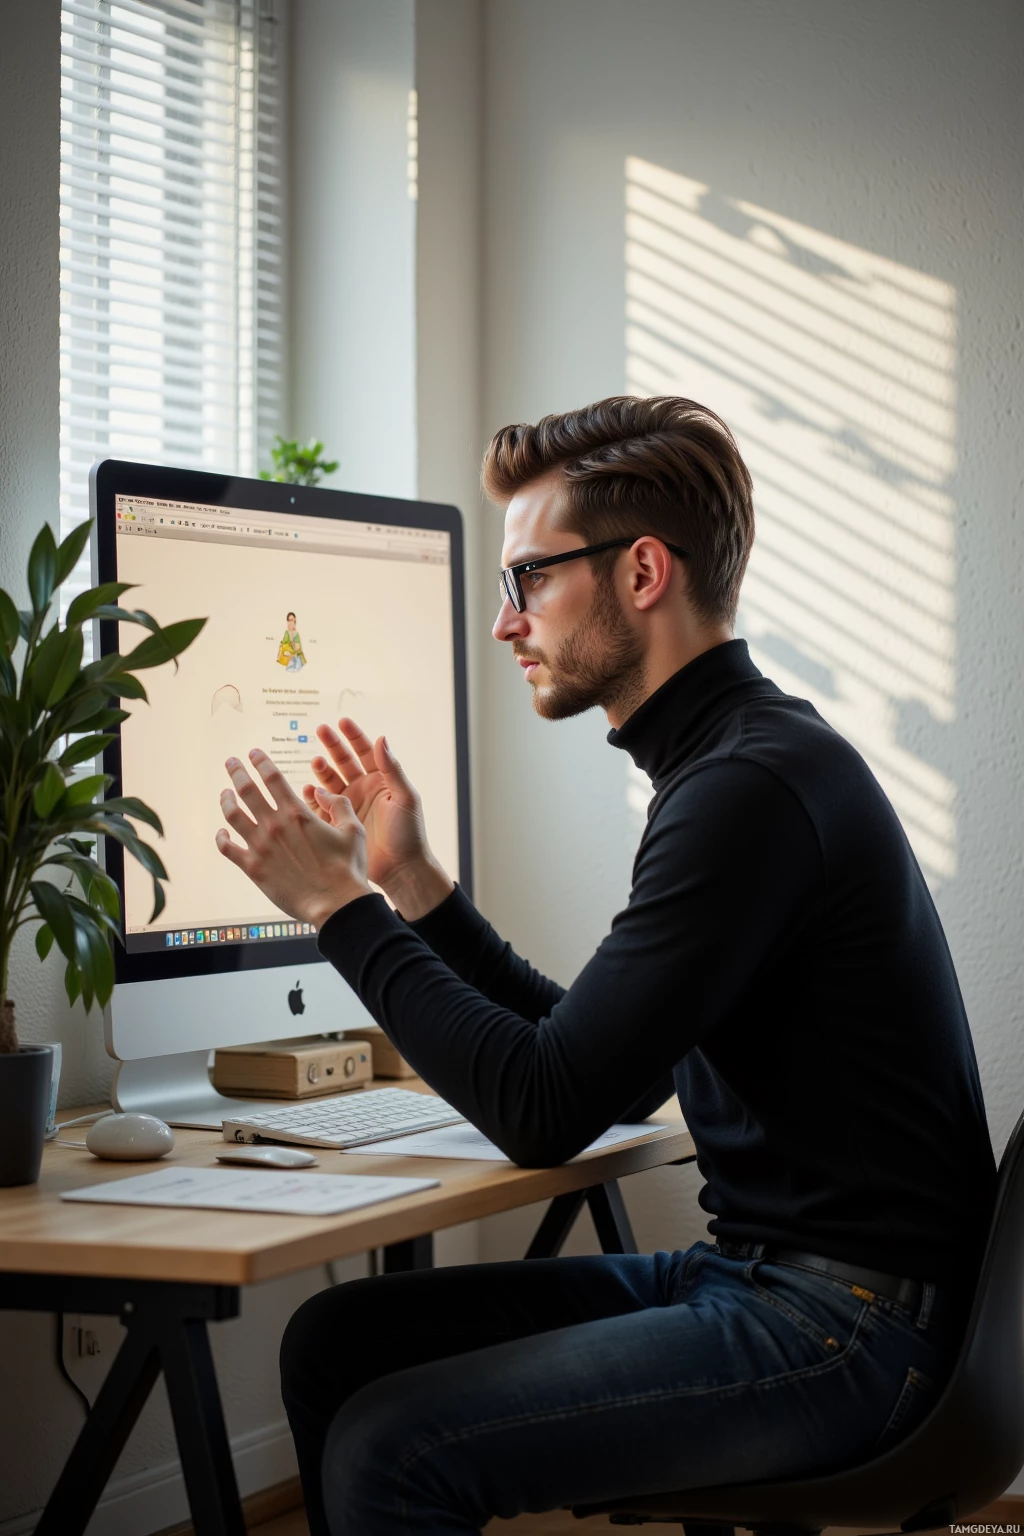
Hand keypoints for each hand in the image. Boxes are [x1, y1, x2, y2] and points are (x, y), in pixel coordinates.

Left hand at [215, 749, 370, 928]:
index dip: (261, 762)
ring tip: (224, 793)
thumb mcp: (353, 831)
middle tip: (231, 762)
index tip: (254, 754)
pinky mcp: (253, 868)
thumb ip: (339, 806)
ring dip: (226, 800)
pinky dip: (221, 837)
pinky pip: (228, 848)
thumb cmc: (347, 869)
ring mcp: (260, 847)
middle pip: (247, 790)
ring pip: (232, 815)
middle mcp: (274, 825)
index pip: (272, 778)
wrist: (335, 904)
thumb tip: (324, 791)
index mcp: (298, 813)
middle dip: (237, 772)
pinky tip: (221, 832)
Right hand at [304, 718, 452, 918]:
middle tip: (321, 730)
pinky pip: (322, 806)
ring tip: (316, 762)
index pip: (366, 752)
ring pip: (331, 781)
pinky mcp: (339, 823)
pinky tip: (308, 789)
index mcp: (382, 781)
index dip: (354, 736)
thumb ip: (392, 769)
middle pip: (345, 761)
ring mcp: (350, 806)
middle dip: (333, 745)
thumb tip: (382, 738)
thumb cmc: (410, 834)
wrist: (402, 869)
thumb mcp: (405, 798)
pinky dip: (314, 797)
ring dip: (322, 770)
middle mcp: (364, 790)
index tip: (341, 722)